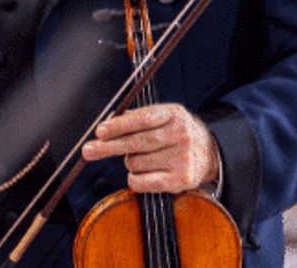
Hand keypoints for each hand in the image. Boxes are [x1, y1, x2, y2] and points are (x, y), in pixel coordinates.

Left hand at [81, 103, 219, 193]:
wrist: (208, 153)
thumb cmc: (175, 132)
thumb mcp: (163, 116)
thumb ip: (137, 116)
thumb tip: (109, 122)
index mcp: (174, 114)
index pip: (143, 119)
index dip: (119, 125)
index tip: (100, 131)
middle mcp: (180, 135)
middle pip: (136, 143)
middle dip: (108, 147)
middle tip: (88, 150)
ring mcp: (182, 158)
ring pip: (136, 163)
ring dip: (129, 162)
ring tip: (140, 158)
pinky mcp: (180, 180)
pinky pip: (143, 182)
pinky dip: (134, 179)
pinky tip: (139, 173)